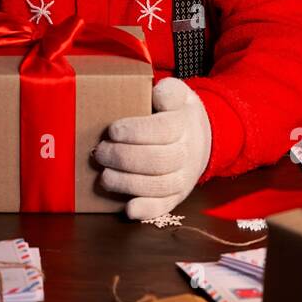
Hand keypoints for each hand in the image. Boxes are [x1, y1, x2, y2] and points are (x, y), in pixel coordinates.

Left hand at [94, 77, 211, 220]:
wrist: (201, 139)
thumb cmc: (177, 114)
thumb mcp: (177, 94)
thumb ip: (169, 91)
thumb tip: (157, 95)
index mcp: (184, 125)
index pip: (162, 130)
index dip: (136, 132)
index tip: (113, 130)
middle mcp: (186, 154)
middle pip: (158, 161)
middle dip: (124, 158)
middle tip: (101, 151)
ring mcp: (182, 178)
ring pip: (159, 186)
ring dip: (128, 183)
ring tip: (105, 175)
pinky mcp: (175, 197)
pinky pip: (164, 208)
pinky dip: (146, 211)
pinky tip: (128, 208)